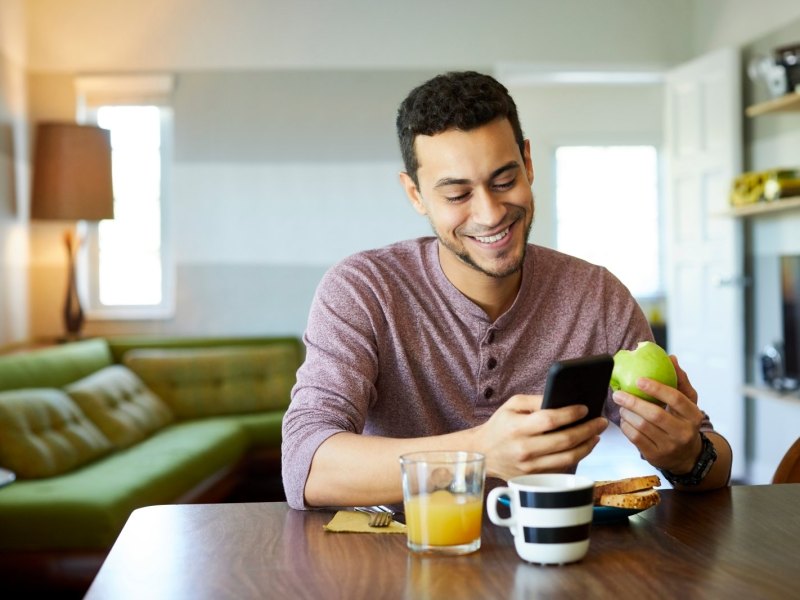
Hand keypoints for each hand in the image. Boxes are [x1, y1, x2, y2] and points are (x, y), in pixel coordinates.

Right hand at [474, 393, 607, 480]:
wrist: (483, 453)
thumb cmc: (500, 425)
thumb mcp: (511, 405)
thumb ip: (535, 400)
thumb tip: (562, 400)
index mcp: (517, 427)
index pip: (550, 420)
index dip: (570, 414)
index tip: (585, 408)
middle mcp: (524, 449)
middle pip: (564, 441)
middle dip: (588, 429)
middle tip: (601, 421)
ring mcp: (530, 467)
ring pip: (568, 458)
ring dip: (587, 446)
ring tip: (596, 434)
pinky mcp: (535, 477)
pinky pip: (562, 467)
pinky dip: (576, 456)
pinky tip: (583, 446)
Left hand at [612, 355, 702, 473]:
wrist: (687, 456)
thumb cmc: (683, 421)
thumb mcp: (688, 402)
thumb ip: (680, 380)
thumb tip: (671, 358)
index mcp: (694, 416)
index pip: (676, 399)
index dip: (656, 388)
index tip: (639, 379)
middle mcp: (684, 433)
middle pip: (655, 415)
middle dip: (633, 402)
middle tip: (618, 393)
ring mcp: (670, 447)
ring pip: (642, 427)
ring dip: (627, 413)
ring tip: (621, 405)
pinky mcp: (656, 456)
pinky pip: (635, 438)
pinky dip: (626, 426)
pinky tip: (624, 418)